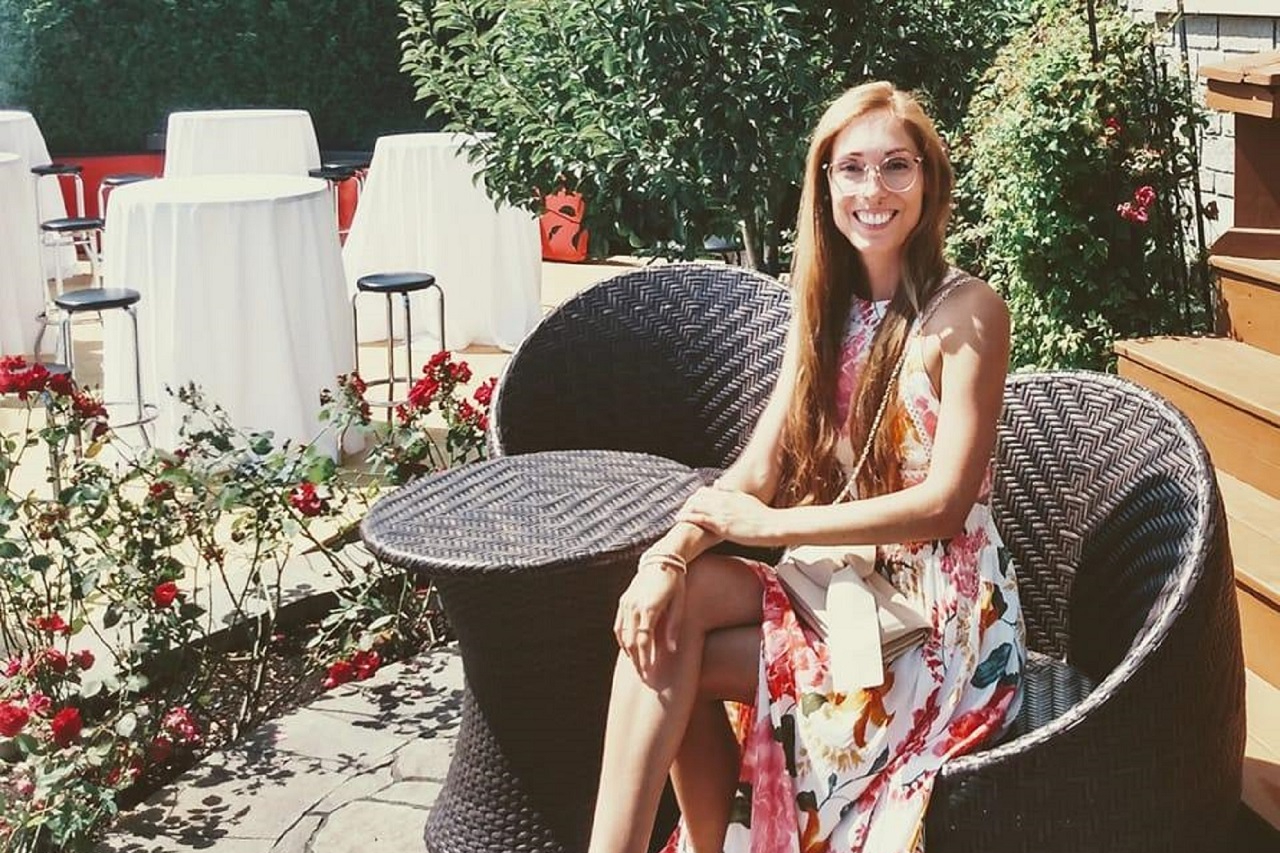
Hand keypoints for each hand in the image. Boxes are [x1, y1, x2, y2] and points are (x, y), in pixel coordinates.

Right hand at [614, 552, 685, 679]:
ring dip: (628, 651)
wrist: (662, 559)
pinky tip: (629, 649)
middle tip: (643, 676)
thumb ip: (674, 627)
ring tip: (636, 665)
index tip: (650, 673)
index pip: (644, 641)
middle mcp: (634, 606)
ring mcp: (626, 602)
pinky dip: (622, 638)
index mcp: (649, 608)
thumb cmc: (676, 582)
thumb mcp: (679, 603)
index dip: (646, 659)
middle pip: (631, 640)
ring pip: (622, 634)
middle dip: (636, 660)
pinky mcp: (623, 599)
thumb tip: (672, 650)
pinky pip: (618, 624)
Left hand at [675, 487, 780, 545]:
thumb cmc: (763, 516)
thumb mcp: (747, 501)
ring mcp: (721, 511)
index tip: (692, 502)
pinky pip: (699, 518)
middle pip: (698, 496)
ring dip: (685, 509)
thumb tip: (723, 488)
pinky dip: (687, 517)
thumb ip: (733, 495)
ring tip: (677, 515)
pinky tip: (679, 519)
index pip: (707, 490)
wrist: (771, 525)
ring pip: (696, 505)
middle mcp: (723, 500)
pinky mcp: (721, 524)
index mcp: (730, 494)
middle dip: (689, 502)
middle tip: (682, 510)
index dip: (697, 497)